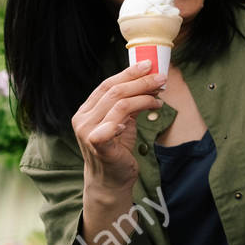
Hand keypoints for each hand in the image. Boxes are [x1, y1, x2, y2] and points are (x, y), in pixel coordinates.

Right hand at [72, 61, 165, 194]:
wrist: (111, 180)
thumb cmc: (117, 149)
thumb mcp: (124, 122)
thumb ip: (130, 104)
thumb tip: (150, 84)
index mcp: (86, 110)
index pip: (107, 84)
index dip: (129, 73)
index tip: (149, 65)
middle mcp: (83, 118)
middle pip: (114, 91)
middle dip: (141, 82)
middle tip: (161, 78)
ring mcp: (87, 131)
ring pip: (119, 104)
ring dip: (144, 97)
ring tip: (159, 99)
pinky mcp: (97, 144)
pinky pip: (112, 125)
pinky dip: (129, 116)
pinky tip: (142, 114)